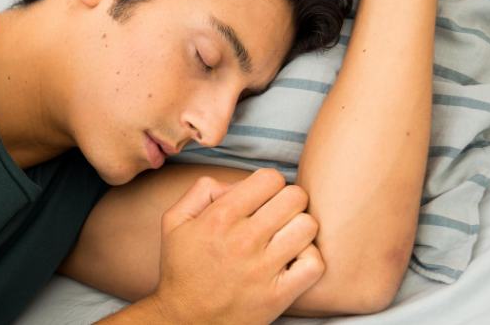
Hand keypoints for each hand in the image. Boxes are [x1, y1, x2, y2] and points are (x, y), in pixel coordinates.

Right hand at [149, 169, 323, 324]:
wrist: (185, 320)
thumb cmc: (181, 268)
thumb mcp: (174, 220)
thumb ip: (202, 190)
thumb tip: (237, 184)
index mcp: (220, 217)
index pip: (270, 178)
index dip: (269, 184)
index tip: (263, 198)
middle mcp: (244, 239)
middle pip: (295, 197)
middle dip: (288, 201)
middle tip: (277, 216)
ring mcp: (263, 269)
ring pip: (308, 226)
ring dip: (300, 228)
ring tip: (286, 237)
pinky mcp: (278, 295)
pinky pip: (315, 263)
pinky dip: (309, 258)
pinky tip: (293, 260)